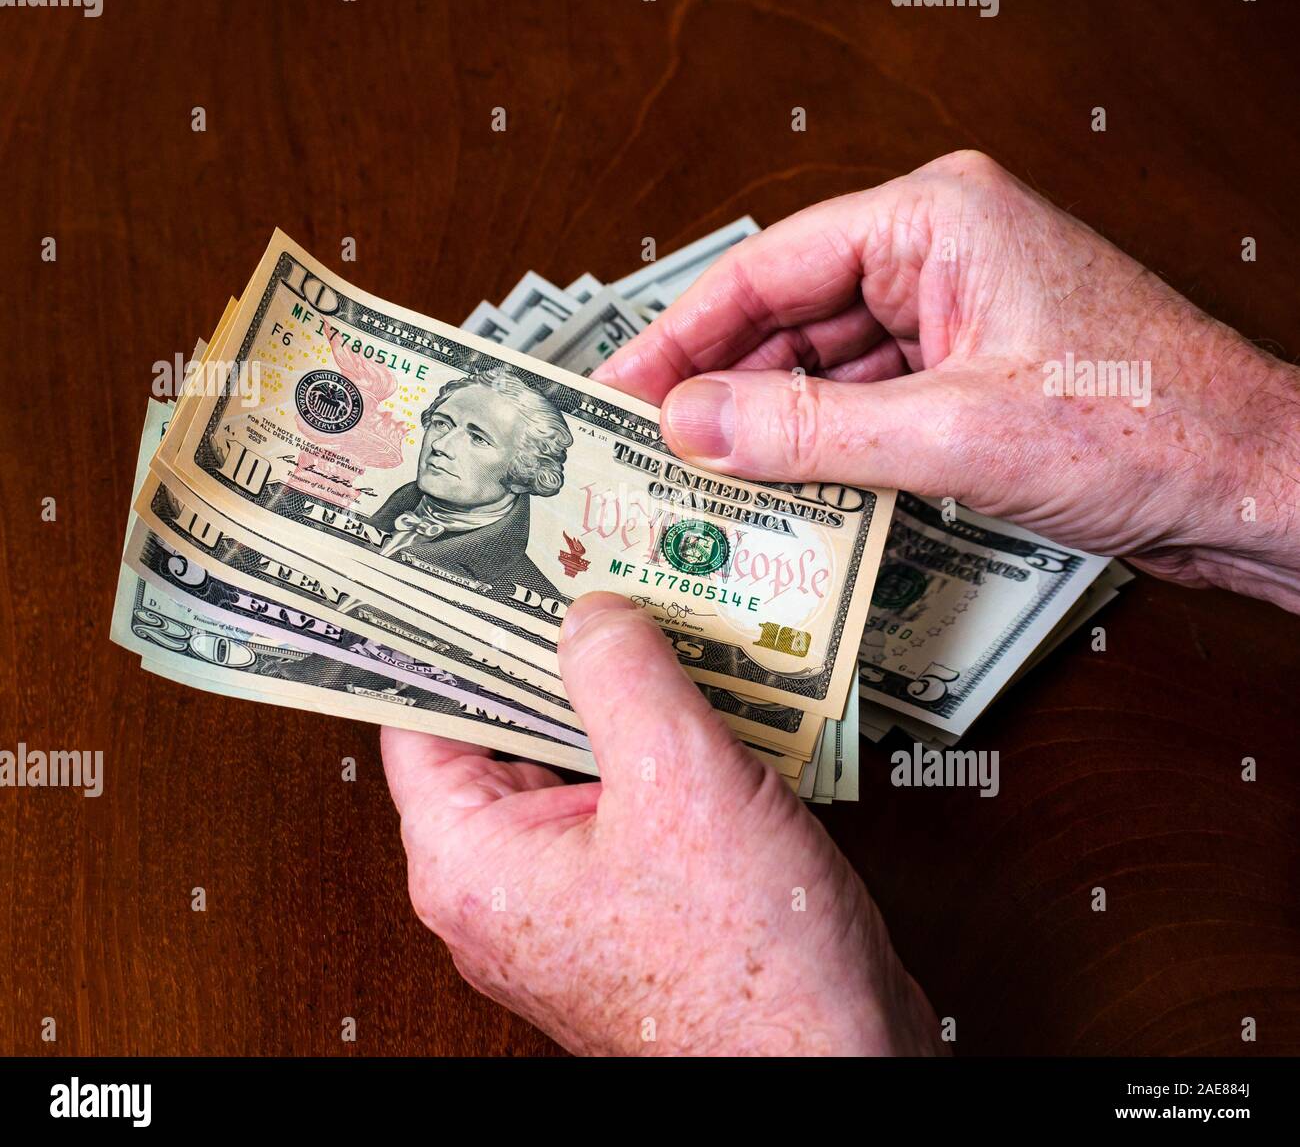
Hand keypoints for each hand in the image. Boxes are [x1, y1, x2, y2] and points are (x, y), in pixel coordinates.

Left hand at [381, 593, 940, 1055]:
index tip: (464, 568)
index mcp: (472, 862)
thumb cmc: (746, 973)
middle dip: (547, 651)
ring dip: (613, 694)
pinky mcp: (632, 894)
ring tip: (648, 612)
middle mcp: (507, 882)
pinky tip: (700, 690)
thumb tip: (591, 616)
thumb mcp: (677, 782)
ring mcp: (571, 891)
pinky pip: (624, 794)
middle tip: (580, 566)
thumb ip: (621, 676)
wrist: (832, 1065)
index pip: (422, 715)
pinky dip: (655, 742)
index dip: (445, 634)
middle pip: (501, 729)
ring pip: (573, 758)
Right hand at [596, 151, 1299, 612]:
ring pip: (821, 363)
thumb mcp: (954, 432)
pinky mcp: (966, 368)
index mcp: (935, 217)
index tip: (619, 388)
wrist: (1250, 484)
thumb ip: (809, 428)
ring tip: (698, 479)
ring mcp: (953, 311)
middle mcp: (938, 250)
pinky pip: (863, 399)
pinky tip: (778, 487)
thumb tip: (693, 422)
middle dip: (718, 385)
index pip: (768, 268)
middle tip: (645, 447)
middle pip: (787, 315)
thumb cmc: (1146, 426)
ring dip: (766, 422)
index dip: (681, 334)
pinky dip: (820, 444)